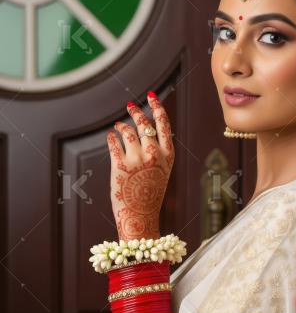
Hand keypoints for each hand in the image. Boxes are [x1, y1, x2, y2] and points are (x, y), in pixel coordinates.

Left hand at [107, 91, 174, 240]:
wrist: (141, 215)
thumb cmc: (150, 194)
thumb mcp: (162, 170)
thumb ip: (158, 151)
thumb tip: (147, 129)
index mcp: (168, 155)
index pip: (163, 124)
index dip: (157, 107)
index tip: (152, 96)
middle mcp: (153, 154)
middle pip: (144, 123)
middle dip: (136, 112)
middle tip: (131, 107)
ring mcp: (136, 158)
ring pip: (127, 131)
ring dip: (122, 126)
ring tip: (119, 126)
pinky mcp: (119, 164)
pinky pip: (114, 143)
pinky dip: (112, 137)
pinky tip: (111, 136)